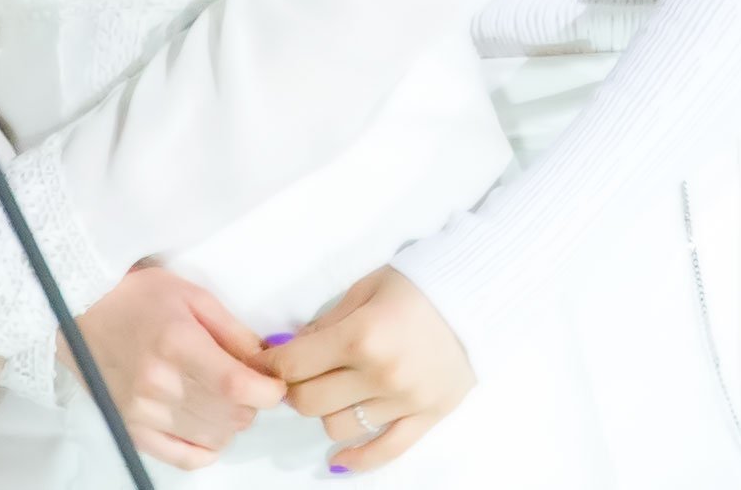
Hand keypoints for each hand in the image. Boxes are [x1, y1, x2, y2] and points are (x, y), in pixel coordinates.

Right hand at [66, 266, 284, 470]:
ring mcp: (143, 412)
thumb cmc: (138, 295)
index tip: (275, 384)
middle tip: (247, 381)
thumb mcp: (192, 295)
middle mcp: (159, 384)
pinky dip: (206, 448)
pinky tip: (209, 426)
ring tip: (225, 398)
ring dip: (231, 423)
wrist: (83, 310)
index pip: (235, 385)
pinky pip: (183, 458)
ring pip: (212, 439)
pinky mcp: (132, 429)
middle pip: (229, 415)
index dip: (267, 391)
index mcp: (177, 343)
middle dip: (251, 402)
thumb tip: (266, 360)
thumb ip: (232, 330)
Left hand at [263, 267, 474, 472]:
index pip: (296, 364)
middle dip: (293, 387)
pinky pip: (385, 450)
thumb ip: (326, 322)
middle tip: (297, 373)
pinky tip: (339, 457)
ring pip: (338, 426)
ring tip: (331, 390)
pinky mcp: (427, 417)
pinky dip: (357, 459)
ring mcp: (405, 401)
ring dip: (324, 412)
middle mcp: (381, 374)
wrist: (479, 292)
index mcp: (362, 335)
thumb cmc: (419, 282)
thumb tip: (289, 348)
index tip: (261, 362)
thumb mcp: (366, 288)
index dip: (270, 364)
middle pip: (310, 401)